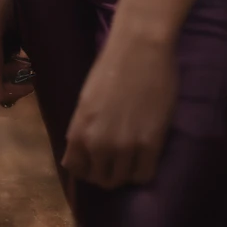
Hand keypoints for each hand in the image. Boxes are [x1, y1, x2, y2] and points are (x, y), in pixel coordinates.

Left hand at [61, 21, 176, 187]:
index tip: (96, 160)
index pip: (77, 168)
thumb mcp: (86, 100)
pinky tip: (146, 155)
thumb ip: (83, 128)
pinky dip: (143, 170)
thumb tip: (81, 152)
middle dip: (107, 172)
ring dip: (125, 172)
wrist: (141, 46)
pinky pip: (144, 175)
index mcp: (79, 131)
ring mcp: (124, 146)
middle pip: (100, 178)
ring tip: (133, 156)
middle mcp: (98, 144)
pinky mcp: (150, 144)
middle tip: (117, 159)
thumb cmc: (112, 65)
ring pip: (121, 180)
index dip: (87, 166)